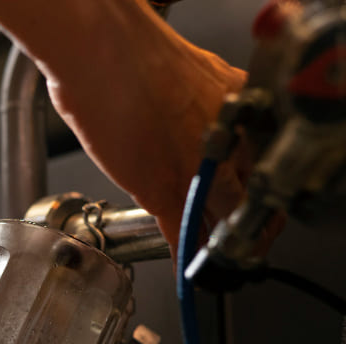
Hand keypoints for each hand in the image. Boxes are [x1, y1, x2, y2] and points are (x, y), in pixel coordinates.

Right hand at [42, 8, 248, 253]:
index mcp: (238, 107)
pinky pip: (181, 233)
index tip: (250, 198)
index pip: (257, 157)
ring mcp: (199, 169)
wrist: (105, 54)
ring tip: (215, 262)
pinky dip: (182, 257)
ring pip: (221, 218)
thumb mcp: (191, 72)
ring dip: (218, 245)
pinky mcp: (165, 191)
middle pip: (249, 194)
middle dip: (244, 222)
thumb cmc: (132, 52)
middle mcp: (228, 140)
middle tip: (239, 240)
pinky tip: (183, 272)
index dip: (251, 183)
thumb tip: (185, 112)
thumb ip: (197, 99)